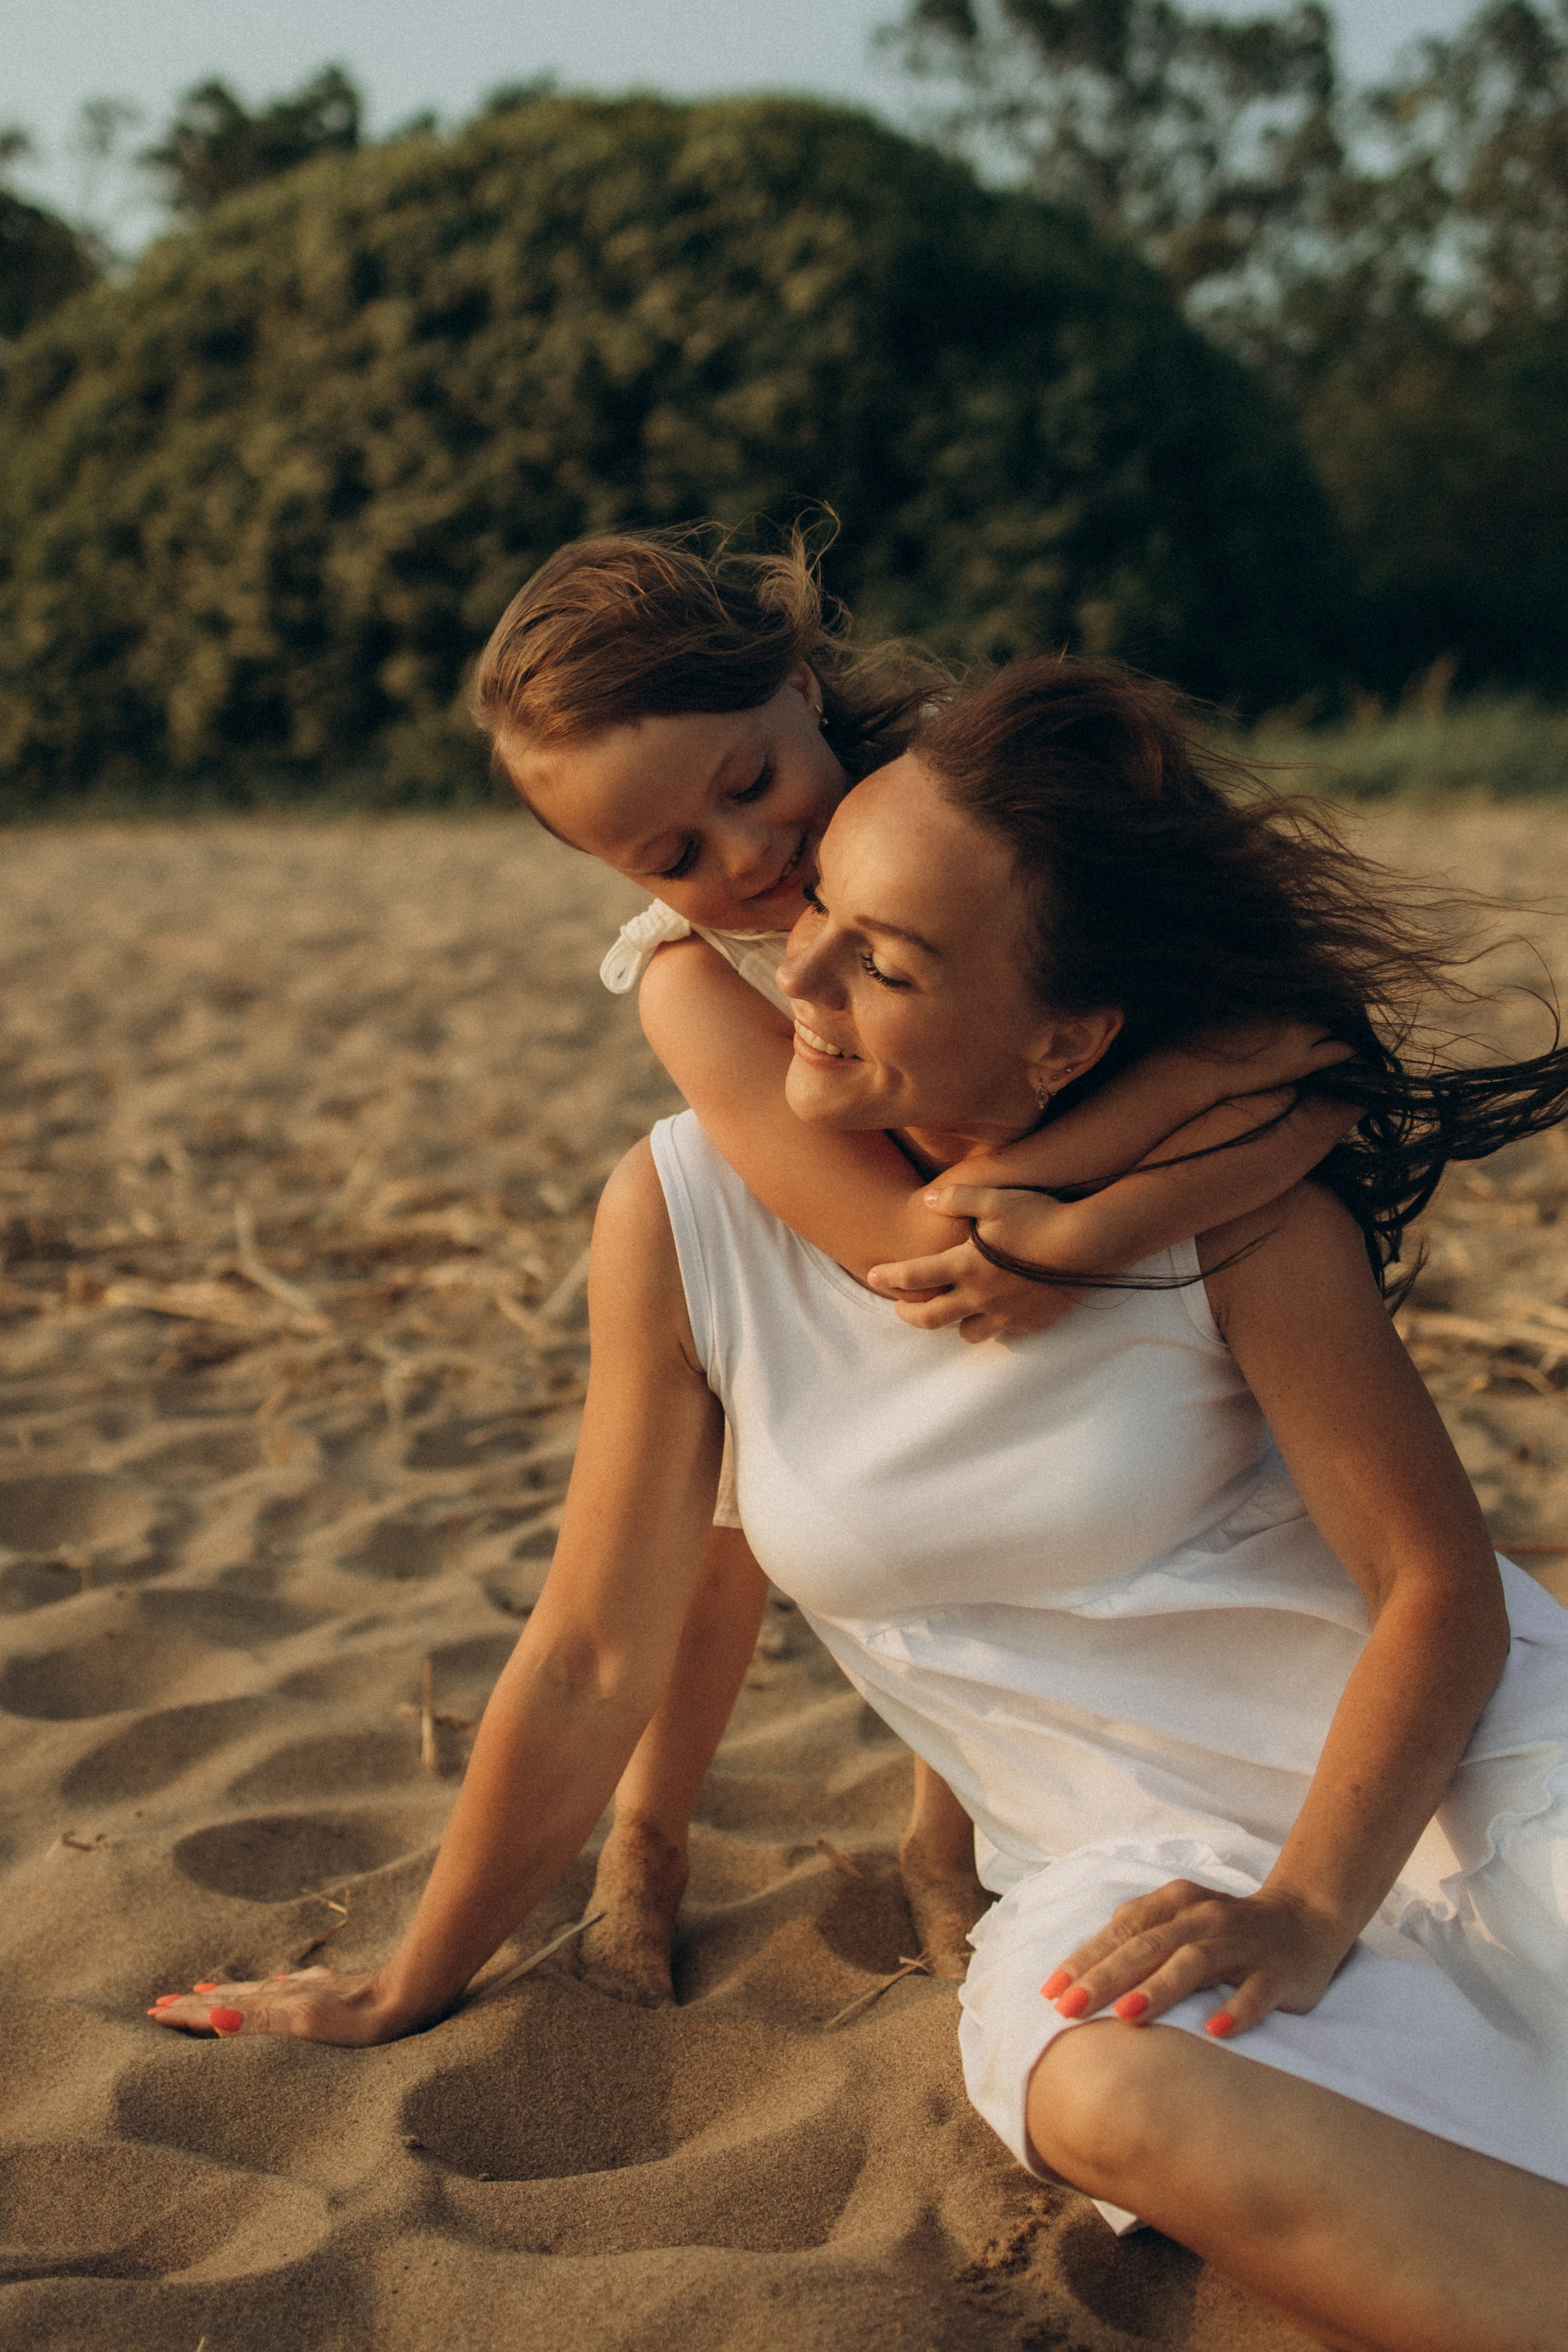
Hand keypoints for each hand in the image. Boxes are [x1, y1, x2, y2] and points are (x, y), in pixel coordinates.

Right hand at [146, 1964, 419, 2045]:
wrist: (409, 1995)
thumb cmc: (361, 2020)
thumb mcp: (307, 2024)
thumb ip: (262, 2020)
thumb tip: (215, 2018)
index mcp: (278, 2006)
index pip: (223, 2011)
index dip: (190, 2014)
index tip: (156, 2011)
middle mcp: (289, 1995)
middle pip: (234, 2000)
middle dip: (197, 2005)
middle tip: (162, 2003)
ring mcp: (310, 1991)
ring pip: (257, 1993)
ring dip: (226, 1998)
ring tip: (201, 1995)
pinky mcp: (333, 1990)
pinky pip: (287, 1988)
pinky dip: (267, 1991)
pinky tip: (271, 1986)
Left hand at [869, 1185, 1092, 1342]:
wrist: (1087, 1246)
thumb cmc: (1040, 1217)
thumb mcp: (996, 1199)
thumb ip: (959, 1198)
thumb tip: (929, 1200)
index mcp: (965, 1265)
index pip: (914, 1277)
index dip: (889, 1277)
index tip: (873, 1277)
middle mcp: (980, 1296)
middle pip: (931, 1318)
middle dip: (909, 1314)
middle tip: (899, 1309)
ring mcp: (1005, 1314)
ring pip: (967, 1332)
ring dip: (954, 1323)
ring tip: (952, 1311)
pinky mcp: (1030, 1323)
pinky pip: (1002, 1332)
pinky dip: (992, 1324)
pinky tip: (994, 1312)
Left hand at [1040, 1879, 1352, 2039]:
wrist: (1306, 1919)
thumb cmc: (1225, 1929)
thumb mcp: (1179, 1923)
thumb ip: (1137, 1938)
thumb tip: (1080, 1970)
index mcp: (1176, 1903)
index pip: (1122, 1929)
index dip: (1085, 1959)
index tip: (1050, 1991)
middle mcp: (1206, 1918)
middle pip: (1148, 1945)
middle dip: (1106, 1977)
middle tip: (1070, 2009)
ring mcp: (1244, 1943)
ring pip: (1196, 1963)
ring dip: (1160, 1989)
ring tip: (1127, 2016)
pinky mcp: (1279, 1971)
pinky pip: (1257, 1992)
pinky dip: (1237, 2009)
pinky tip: (1215, 2032)